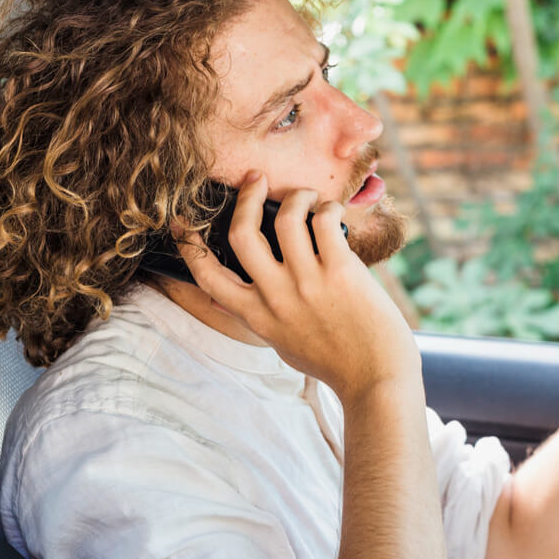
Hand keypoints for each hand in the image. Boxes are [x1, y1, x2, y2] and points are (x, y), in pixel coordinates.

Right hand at [176, 171, 419, 399]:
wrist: (377, 379)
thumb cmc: (334, 362)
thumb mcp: (283, 343)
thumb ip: (261, 317)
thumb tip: (237, 296)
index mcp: (257, 317)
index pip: (208, 276)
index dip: (189, 244)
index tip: (181, 220)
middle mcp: (276, 298)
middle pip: (242, 234)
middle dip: (247, 198)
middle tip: (256, 180)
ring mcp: (308, 283)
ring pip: (286, 218)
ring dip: (296, 197)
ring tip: (306, 197)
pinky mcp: (341, 272)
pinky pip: (324, 222)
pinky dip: (326, 208)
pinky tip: (331, 213)